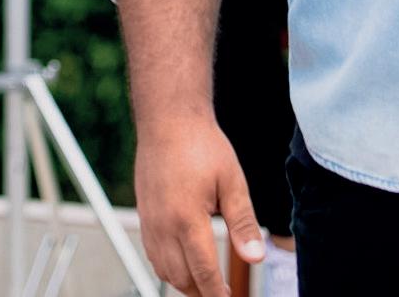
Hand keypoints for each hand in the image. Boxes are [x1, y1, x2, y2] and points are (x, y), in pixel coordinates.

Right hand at [134, 118, 265, 296]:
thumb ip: (243, 223)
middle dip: (202, 293)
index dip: (218, 293)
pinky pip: (152, 254)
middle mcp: (163, 225)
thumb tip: (255, 257)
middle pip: (181, 278)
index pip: (204, 272)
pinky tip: (183, 264)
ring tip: (205, 285)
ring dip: (184, 283)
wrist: (167, 119)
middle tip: (222, 294)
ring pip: (163, 270)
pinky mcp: (143, 214)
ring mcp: (150, 221)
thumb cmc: (200, 144)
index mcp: (187, 218)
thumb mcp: (232, 181)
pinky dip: (168, 268)